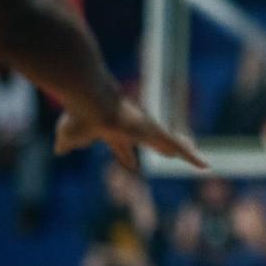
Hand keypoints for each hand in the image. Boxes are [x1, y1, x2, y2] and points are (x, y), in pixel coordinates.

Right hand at [55, 95, 206, 171]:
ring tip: (197, 159)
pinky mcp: (156, 133)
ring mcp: (147, 131)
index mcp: (113, 132)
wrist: (90, 100)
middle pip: (153, 141)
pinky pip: (180, 147)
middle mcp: (134, 129)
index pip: (122, 146)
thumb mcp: (68, 135)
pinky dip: (192, 158)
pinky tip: (206, 166)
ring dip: (182, 151)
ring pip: (170, 143)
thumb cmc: (79, 116)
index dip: (127, 156)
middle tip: (171, 155)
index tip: (132, 164)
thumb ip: (66, 143)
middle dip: (162, 149)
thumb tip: (60, 150)